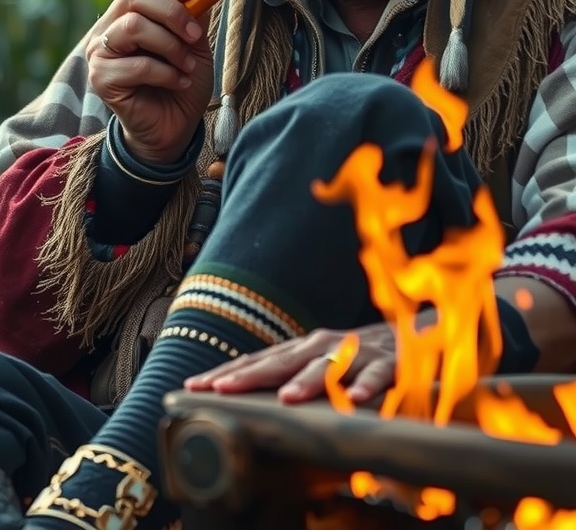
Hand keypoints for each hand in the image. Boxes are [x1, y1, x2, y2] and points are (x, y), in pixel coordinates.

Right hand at [86, 0, 213, 163]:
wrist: (175, 125)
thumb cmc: (183, 78)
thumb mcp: (195, 39)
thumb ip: (193, 11)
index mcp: (130, 8)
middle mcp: (109, 24)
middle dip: (175, 13)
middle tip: (196, 37)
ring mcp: (99, 50)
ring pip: (134, 26)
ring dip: (172, 46)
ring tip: (187, 66)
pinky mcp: (101, 78)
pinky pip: (137, 64)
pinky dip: (167, 73)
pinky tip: (178, 82)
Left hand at [184, 324, 396, 404]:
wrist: (410, 338)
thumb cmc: (354, 356)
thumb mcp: (316, 363)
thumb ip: (285, 375)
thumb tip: (239, 389)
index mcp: (302, 348)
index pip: (259, 361)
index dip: (228, 373)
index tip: (194, 386)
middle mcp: (323, 346)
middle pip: (283, 362)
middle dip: (251, 376)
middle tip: (222, 389)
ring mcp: (355, 352)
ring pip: (328, 367)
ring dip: (308, 381)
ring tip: (289, 397)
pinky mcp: (388, 363)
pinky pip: (377, 375)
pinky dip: (367, 386)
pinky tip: (357, 398)